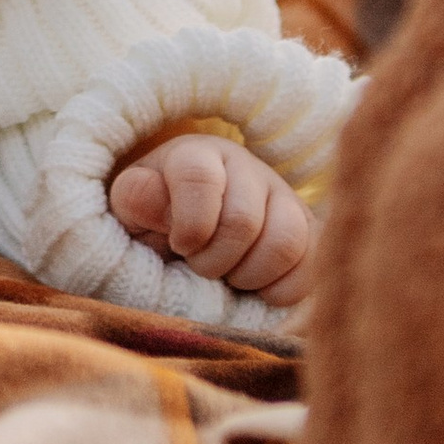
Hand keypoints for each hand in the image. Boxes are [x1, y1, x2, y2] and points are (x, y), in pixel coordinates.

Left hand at [108, 132, 314, 306]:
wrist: (189, 233)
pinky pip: (312, 265)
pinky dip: (282, 288)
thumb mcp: (131, 209)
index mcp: (198, 154)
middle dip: (215, 260)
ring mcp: (283, 197)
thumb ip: (137, 199)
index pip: (199, 176)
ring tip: (228, 277)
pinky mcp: (310, 230)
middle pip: (243, 221)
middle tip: (199, 265)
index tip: (179, 246)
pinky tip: (256, 287)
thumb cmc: (157, 220)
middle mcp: (247, 168)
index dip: (189, 224)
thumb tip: (152, 197)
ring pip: (286, 242)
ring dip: (250, 275)